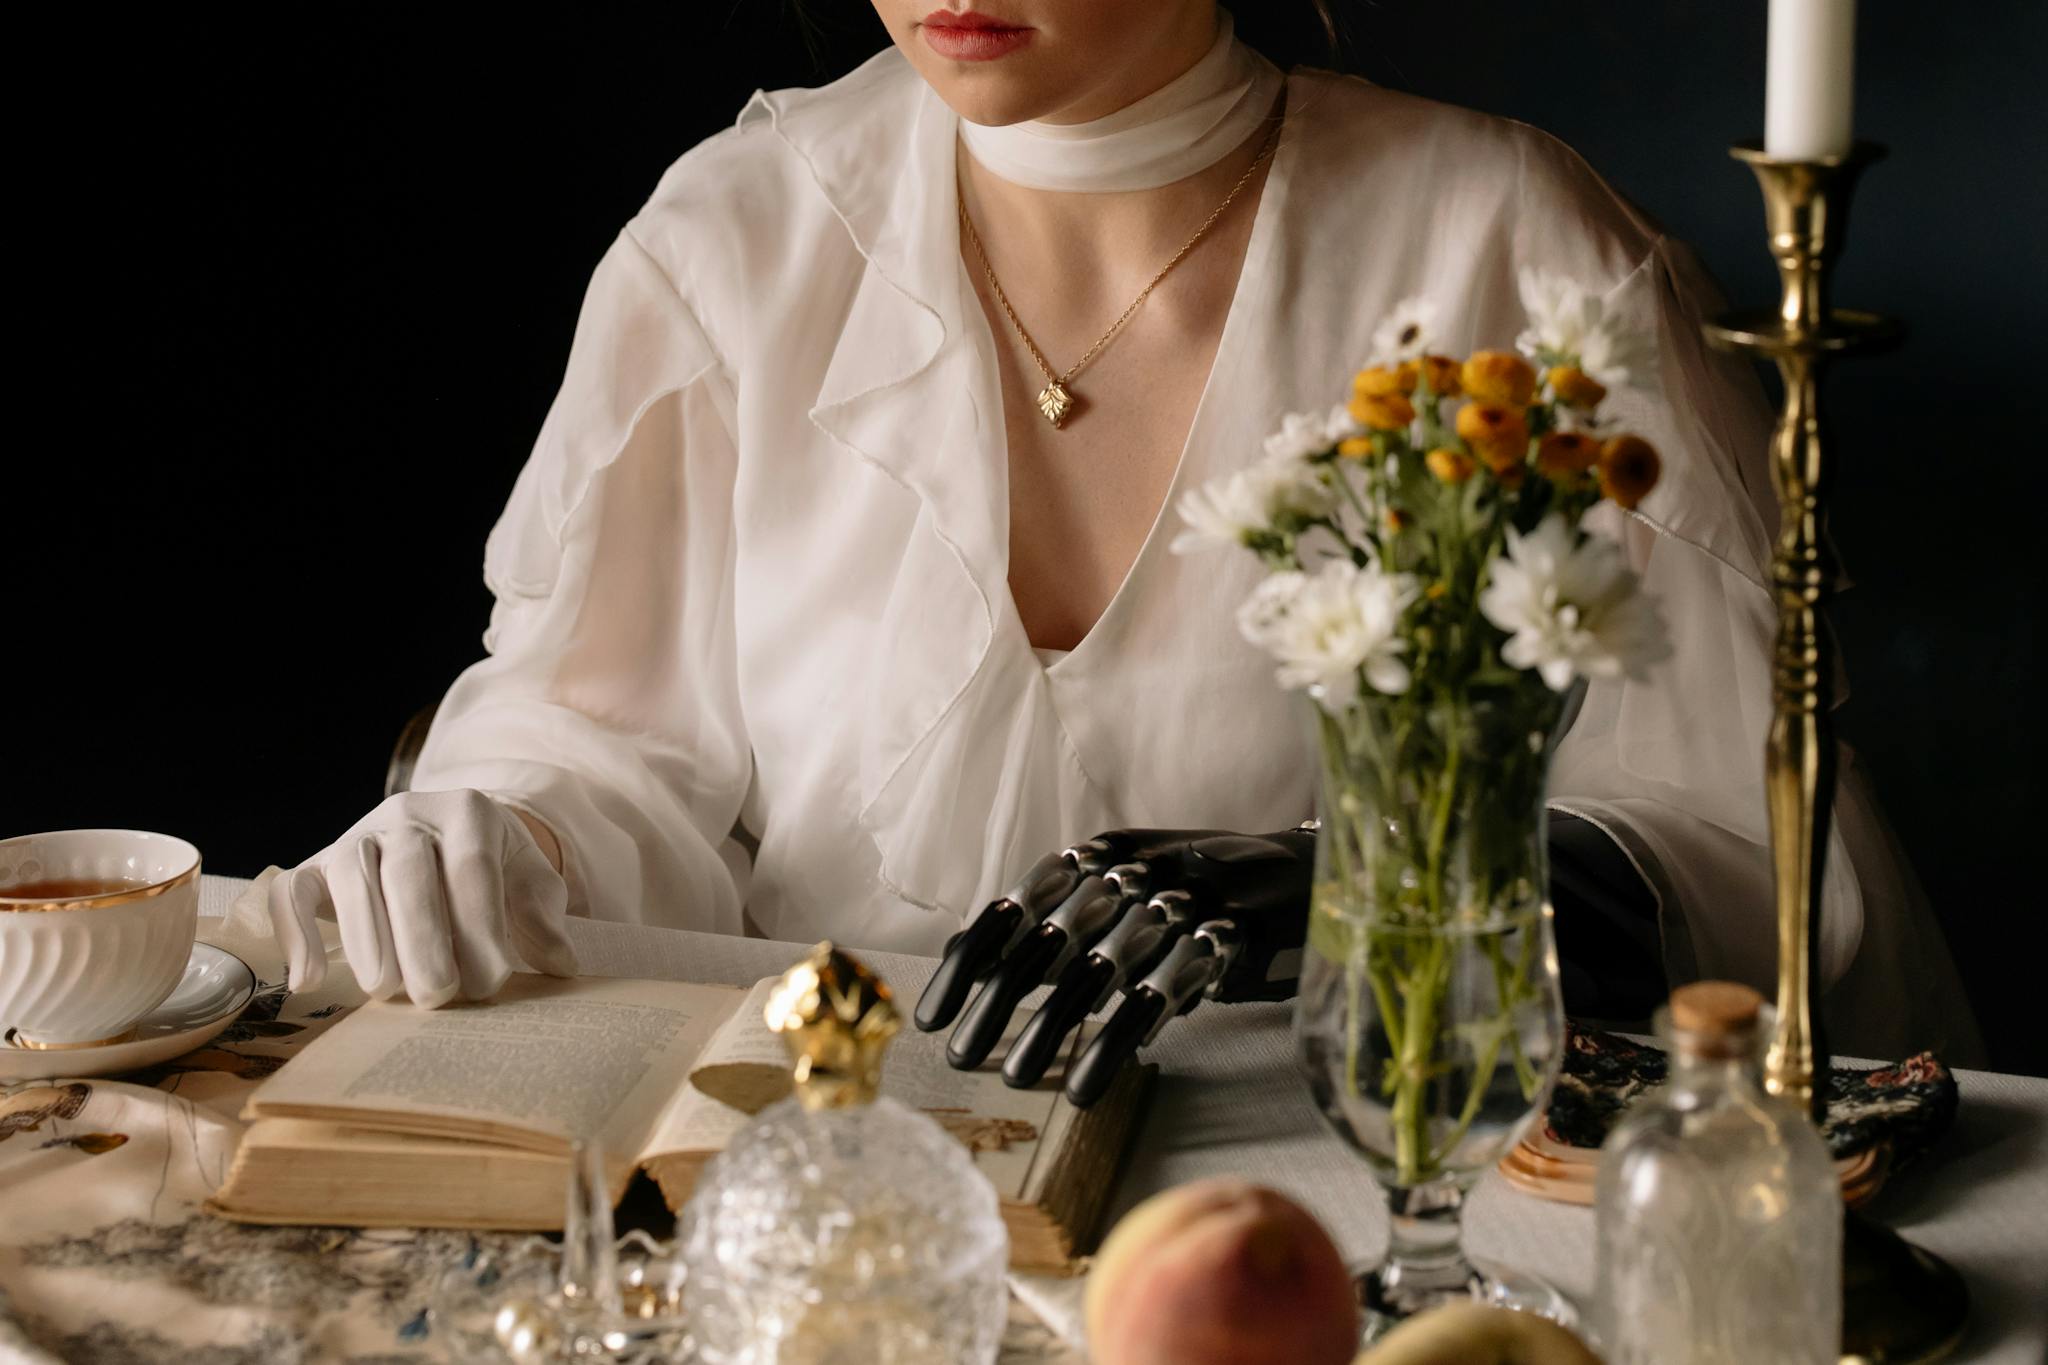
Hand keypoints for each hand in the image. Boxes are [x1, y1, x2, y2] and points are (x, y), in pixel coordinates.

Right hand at [267, 789, 577, 1005]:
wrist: (440, 834)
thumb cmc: (490, 867)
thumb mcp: (527, 879)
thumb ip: (543, 916)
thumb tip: (561, 965)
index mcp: (467, 811)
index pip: (472, 866)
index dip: (480, 924)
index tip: (492, 982)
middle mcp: (407, 814)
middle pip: (410, 870)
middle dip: (424, 937)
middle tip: (439, 996)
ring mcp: (356, 835)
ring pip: (352, 875)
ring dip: (367, 936)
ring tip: (385, 990)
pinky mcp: (314, 864)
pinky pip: (291, 890)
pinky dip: (294, 933)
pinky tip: (305, 981)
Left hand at [914, 826, 1315, 1104]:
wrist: (1304, 867)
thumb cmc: (1199, 891)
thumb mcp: (1130, 884)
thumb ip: (1069, 917)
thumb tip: (985, 963)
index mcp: (1098, 857)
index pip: (1015, 908)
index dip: (969, 962)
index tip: (934, 1014)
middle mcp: (1130, 873)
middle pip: (1044, 942)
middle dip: (997, 1003)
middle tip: (962, 1056)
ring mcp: (1177, 903)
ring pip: (1096, 974)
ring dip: (1049, 1029)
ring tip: (1017, 1075)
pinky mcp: (1220, 940)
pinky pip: (1155, 1000)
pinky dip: (1114, 1045)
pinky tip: (1088, 1085)